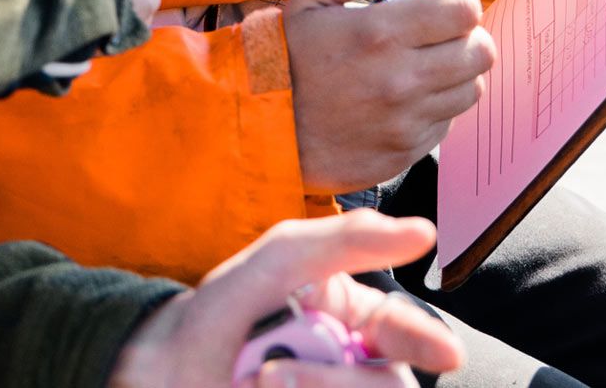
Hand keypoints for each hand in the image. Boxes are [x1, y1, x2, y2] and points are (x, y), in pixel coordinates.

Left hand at [107, 210, 461, 387]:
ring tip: (254, 381)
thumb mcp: (277, 261)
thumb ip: (345, 241)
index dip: (427, 342)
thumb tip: (422, 232)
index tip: (443, 354)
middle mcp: (354, 364)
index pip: (407, 333)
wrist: (163, 369)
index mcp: (357, 320)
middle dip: (338, 384)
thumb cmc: (223, 312)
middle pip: (390, 385)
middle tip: (273, 376)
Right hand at [282, 0, 493, 194]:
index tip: (441, 6)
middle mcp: (401, 80)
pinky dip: (434, 108)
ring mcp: (406, 121)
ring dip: (455, 74)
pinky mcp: (406, 152)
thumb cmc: (286, 60)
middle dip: (466, 37)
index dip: (459, 3)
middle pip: (481, 53)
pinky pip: (445, 124)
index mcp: (380, 34)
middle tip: (439, 37)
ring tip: (422, 68)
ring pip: (470, 90)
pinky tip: (403, 100)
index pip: (464, 12)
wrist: (261, 130)